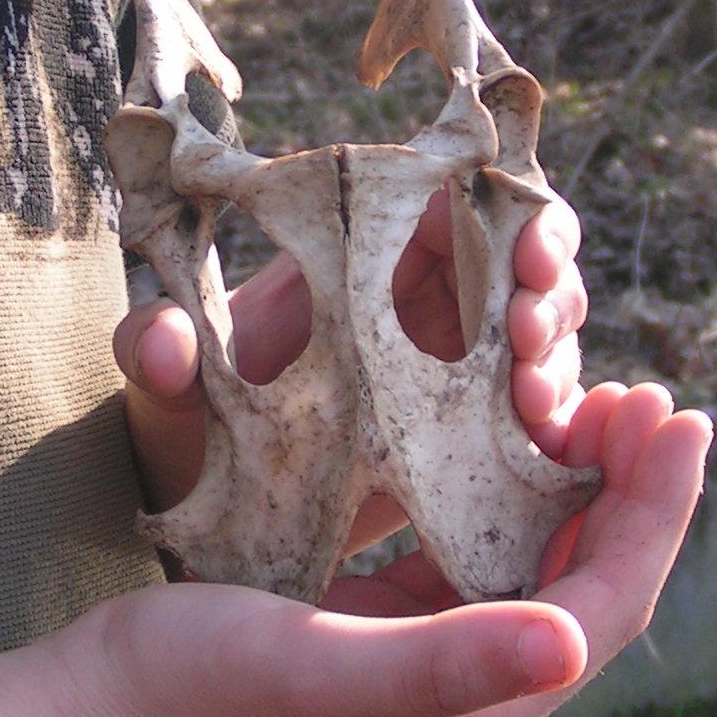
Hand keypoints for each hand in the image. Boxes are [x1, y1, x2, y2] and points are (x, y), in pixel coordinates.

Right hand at [55, 384, 705, 716]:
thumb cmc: (185, 698)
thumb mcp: (316, 670)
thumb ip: (445, 661)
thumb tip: (572, 645)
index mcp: (469, 716)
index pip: (606, 607)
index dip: (654, 510)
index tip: (678, 412)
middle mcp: (462, 703)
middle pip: (587, 587)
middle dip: (629, 491)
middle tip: (642, 394)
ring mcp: (418, 675)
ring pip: (533, 570)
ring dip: (572, 490)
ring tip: (590, 405)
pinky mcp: (373, 641)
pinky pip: (469, 562)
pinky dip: (501, 499)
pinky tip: (494, 444)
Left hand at [113, 186, 589, 547]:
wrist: (201, 517)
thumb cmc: (184, 430)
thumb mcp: (165, 395)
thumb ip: (158, 357)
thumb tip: (160, 338)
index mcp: (362, 250)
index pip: (462, 200)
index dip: (513, 213)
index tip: (528, 249)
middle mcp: (420, 297)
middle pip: (528, 263)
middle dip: (553, 288)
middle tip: (532, 334)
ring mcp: (454, 366)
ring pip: (546, 337)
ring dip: (558, 359)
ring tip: (531, 400)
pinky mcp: (470, 433)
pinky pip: (539, 416)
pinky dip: (556, 425)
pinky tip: (547, 448)